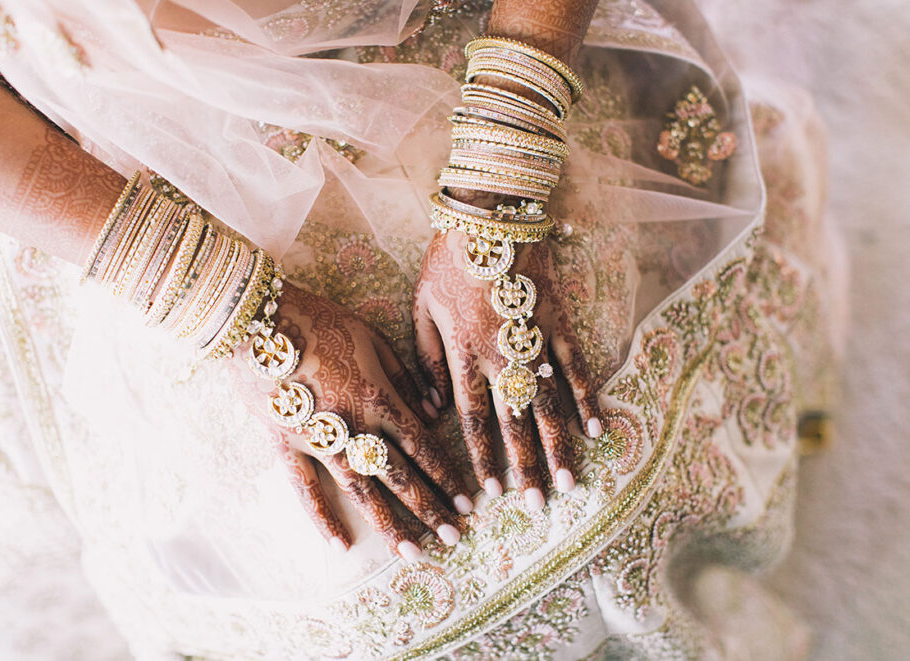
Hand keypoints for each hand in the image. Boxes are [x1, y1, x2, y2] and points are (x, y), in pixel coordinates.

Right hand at [229, 282, 470, 559]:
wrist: (256, 319)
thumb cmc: (319, 319)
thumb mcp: (372, 337)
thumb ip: (405, 375)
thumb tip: (433, 409)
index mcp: (379, 396)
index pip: (423, 446)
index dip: (447, 477)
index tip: (466, 504)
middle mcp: (354, 424)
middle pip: (399, 476)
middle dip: (428, 509)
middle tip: (453, 540)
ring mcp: (318, 438)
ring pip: (360, 490)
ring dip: (388, 524)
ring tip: (412, 553)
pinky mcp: (285, 444)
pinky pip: (305, 488)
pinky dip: (322, 518)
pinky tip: (341, 545)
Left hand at [413, 229, 603, 508]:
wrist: (488, 216)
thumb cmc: (447, 262)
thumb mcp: (421, 308)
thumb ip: (427, 362)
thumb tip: (433, 410)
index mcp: (464, 354)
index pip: (473, 418)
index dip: (483, 458)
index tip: (491, 493)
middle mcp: (502, 355)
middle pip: (514, 422)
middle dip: (524, 466)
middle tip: (536, 504)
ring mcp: (534, 339)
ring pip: (549, 403)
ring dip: (558, 444)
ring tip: (568, 481)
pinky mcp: (558, 322)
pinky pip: (576, 366)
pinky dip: (587, 397)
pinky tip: (597, 428)